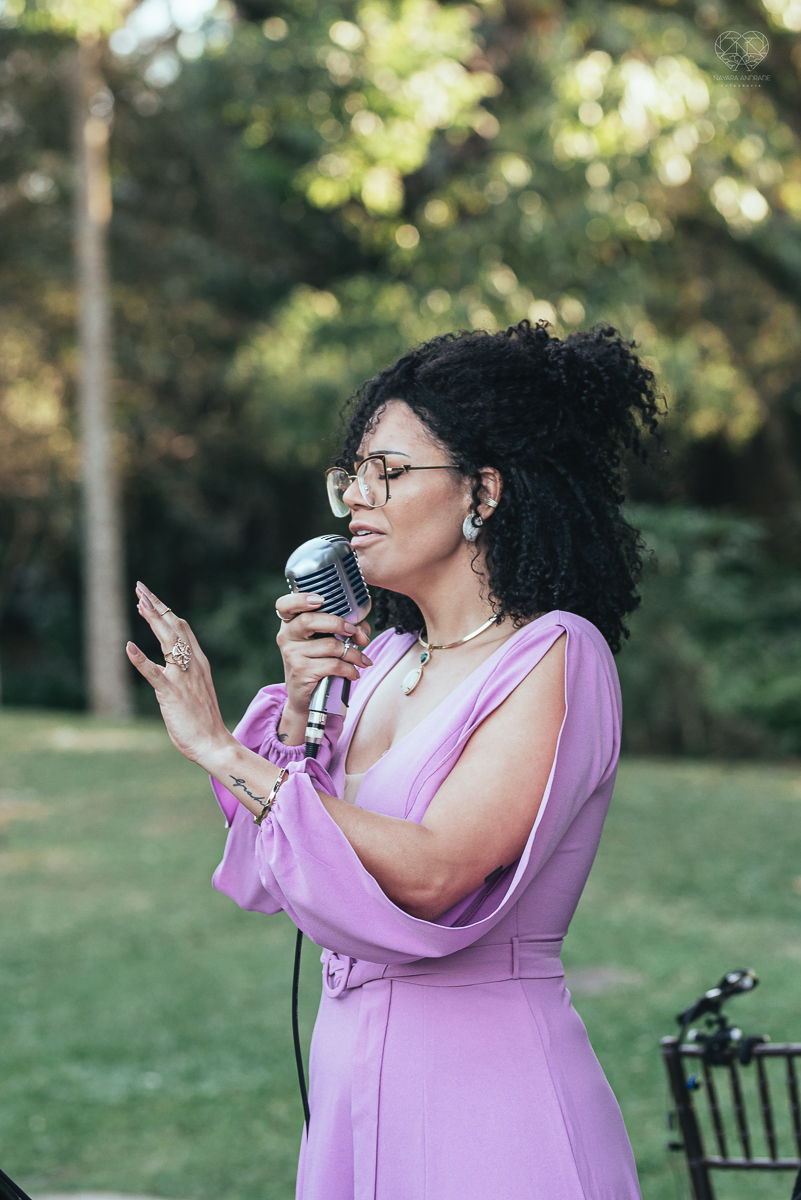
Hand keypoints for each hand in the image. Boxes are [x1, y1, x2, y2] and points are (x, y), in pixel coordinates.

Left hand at [126, 582, 231, 765]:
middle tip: (140, 588)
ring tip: (139, 602)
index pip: (181, 627)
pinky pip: (154, 673)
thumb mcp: (196, 688)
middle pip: (174, 626)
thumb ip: (184, 673)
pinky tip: (128, 646)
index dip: (163, 611)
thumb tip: (165, 666)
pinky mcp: (172, 693)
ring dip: (152, 619)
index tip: (147, 599)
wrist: (214, 743)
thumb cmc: (203, 720)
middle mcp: (192, 664)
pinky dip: (140, 659)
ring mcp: (183, 677)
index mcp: (198, 662)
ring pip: (168, 640)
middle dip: (156, 605)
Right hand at [275, 591, 371, 725]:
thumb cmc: (319, 662)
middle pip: (309, 620)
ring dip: (354, 653)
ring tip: (362, 660)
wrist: (307, 697)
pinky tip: (354, 673)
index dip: (300, 599)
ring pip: (330, 645)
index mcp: (290, 624)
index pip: (285, 605)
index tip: (320, 600)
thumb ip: (345, 628)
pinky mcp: (301, 672)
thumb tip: (362, 633)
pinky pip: (333, 665)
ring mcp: (292, 655)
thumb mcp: (327, 640)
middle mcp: (286, 637)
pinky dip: (350, 669)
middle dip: (339, 623)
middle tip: (355, 633)